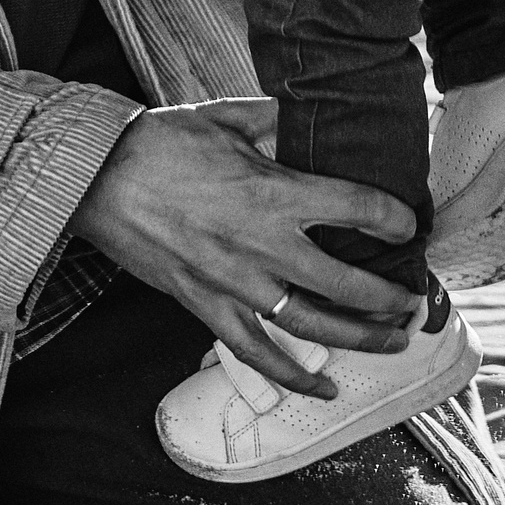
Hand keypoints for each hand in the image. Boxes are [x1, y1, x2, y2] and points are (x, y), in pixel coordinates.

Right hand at [67, 99, 420, 397]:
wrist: (92, 176)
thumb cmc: (156, 143)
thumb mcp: (225, 118)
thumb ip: (276, 121)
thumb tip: (308, 116)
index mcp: (275, 193)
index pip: (361, 210)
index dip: (395, 220)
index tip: (405, 226)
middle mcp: (263, 245)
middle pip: (349, 284)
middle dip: (391, 297)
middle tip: (412, 301)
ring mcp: (233, 281)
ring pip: (312, 325)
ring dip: (360, 338)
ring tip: (390, 342)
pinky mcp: (202, 302)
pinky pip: (253, 350)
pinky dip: (290, 375)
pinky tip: (321, 389)